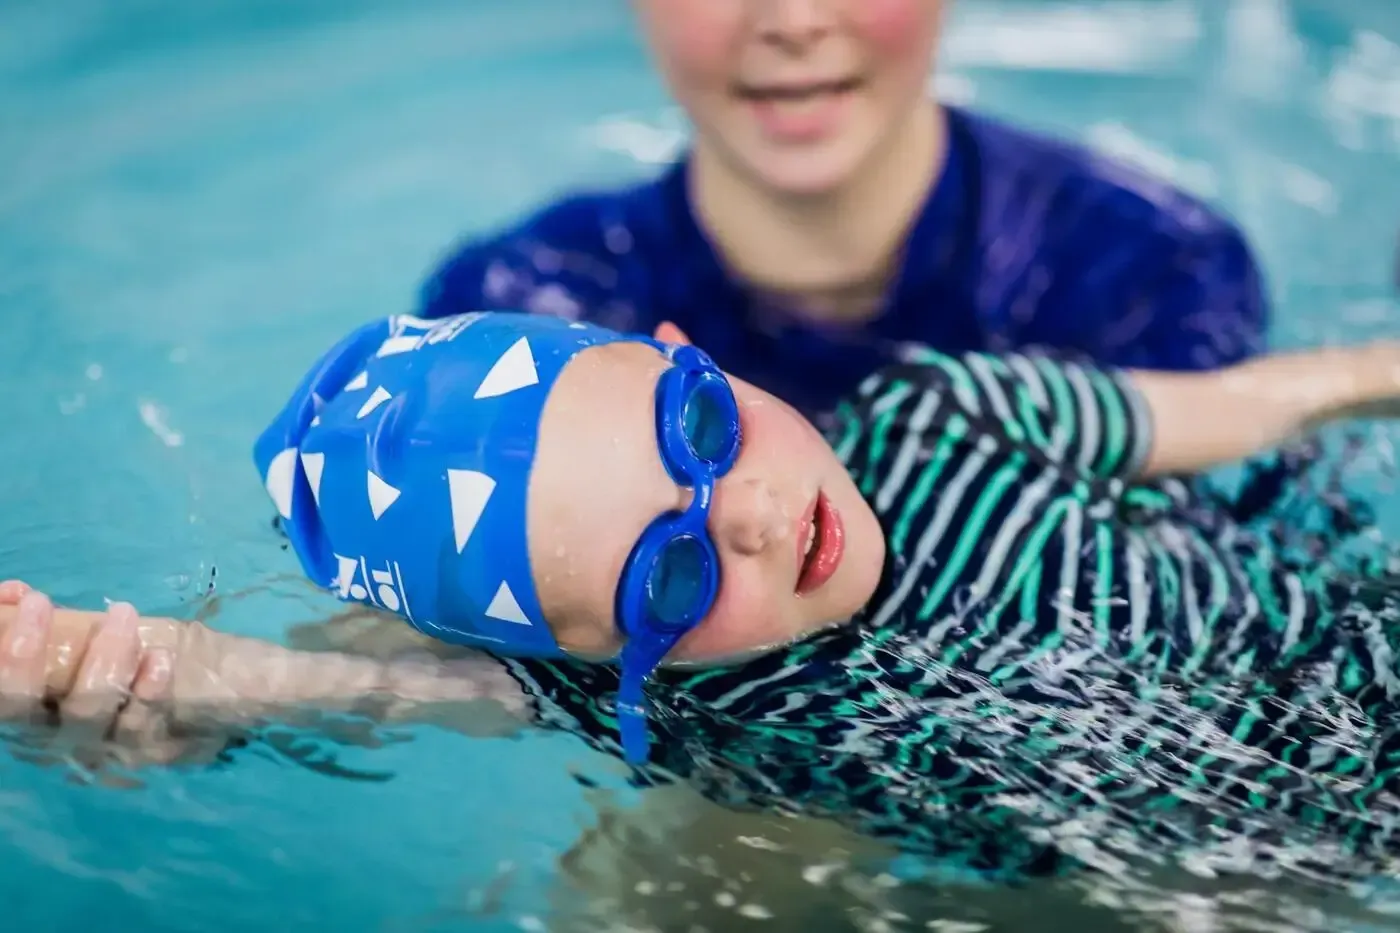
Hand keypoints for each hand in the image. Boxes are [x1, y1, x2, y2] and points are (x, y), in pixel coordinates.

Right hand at [0, 581, 187, 775]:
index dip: (8, 656)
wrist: (195, 705)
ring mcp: (96, 746)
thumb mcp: (68, 645)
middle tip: (43, 603)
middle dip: (34, 655)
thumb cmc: (108, 667)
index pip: (3, 696)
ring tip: (122, 615)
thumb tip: (15, 594)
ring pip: (87, 710)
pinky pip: (139, 723)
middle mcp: (50, 737)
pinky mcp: (142, 748)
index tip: (33, 601)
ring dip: (103, 657)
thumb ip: (30, 622)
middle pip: (27, 709)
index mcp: (25, 714)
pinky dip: (148, 688)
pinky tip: (159, 657)